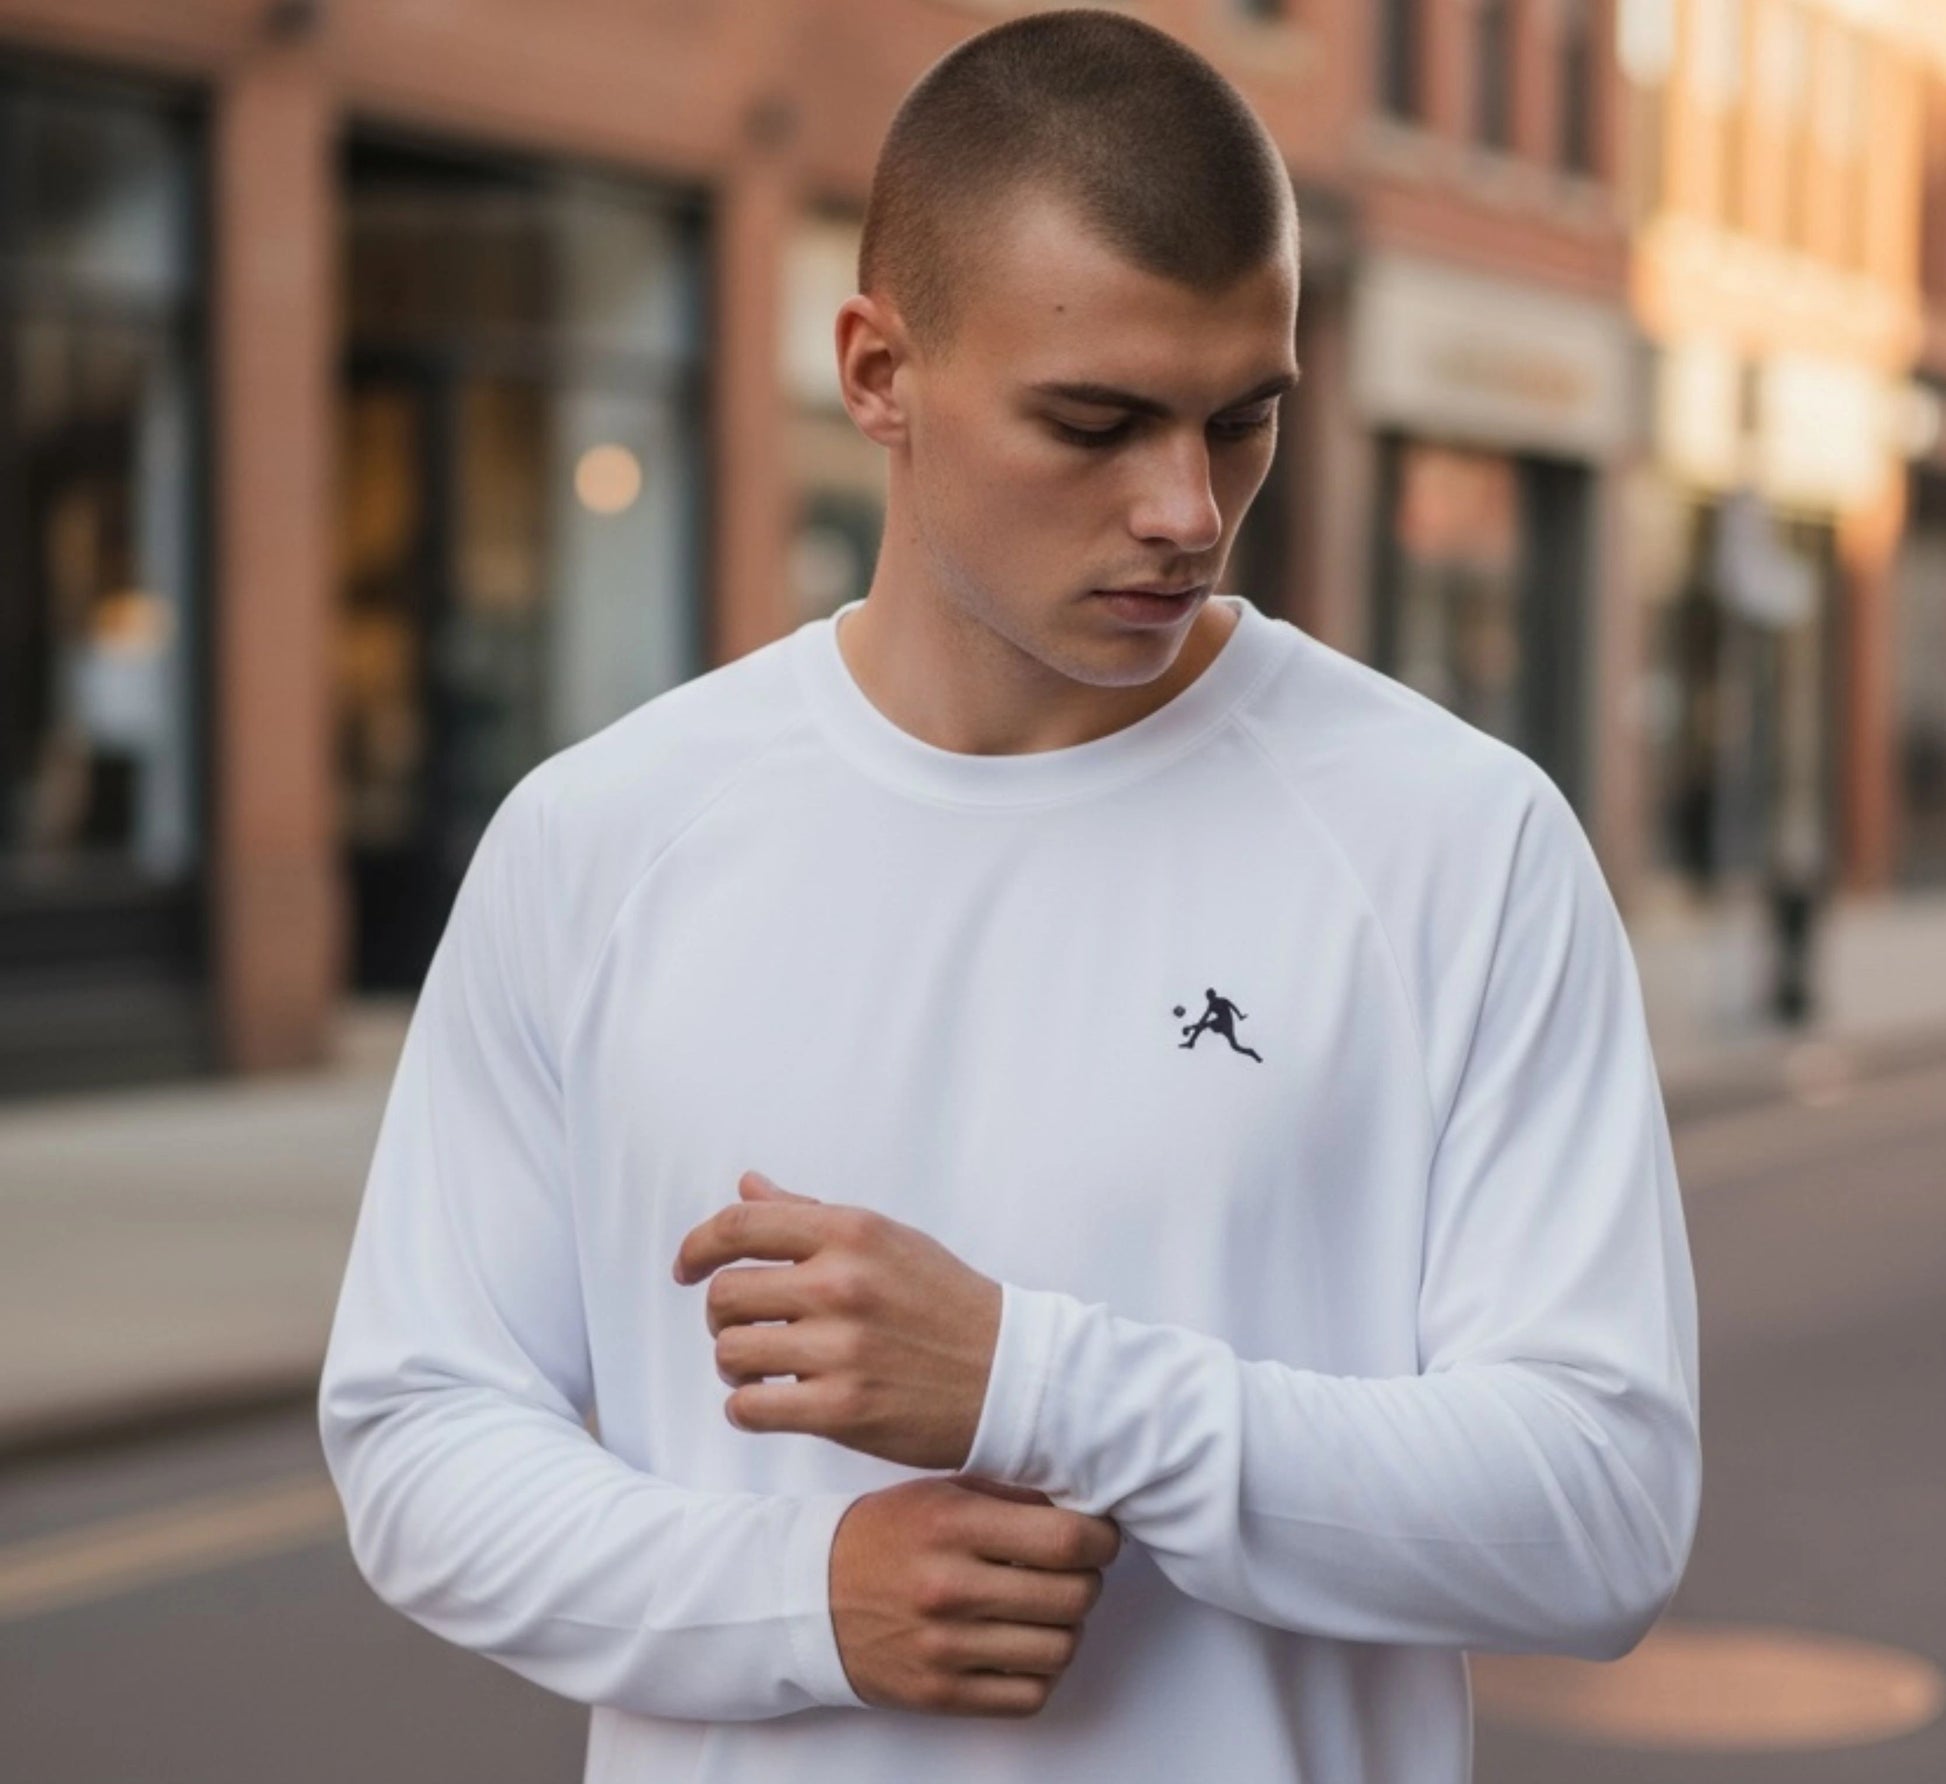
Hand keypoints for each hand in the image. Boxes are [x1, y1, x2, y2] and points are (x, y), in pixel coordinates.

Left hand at [672, 1171, 1003, 1469]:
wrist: (1014, 1375)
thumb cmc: (946, 1304)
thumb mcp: (887, 1241)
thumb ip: (810, 1214)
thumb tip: (747, 1185)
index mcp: (852, 1232)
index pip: (740, 1225)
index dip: (697, 1247)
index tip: (686, 1270)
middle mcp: (842, 1283)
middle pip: (725, 1294)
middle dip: (723, 1317)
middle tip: (747, 1330)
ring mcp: (842, 1348)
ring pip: (731, 1352)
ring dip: (735, 1367)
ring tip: (763, 1370)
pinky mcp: (843, 1409)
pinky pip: (751, 1408)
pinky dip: (749, 1408)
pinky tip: (773, 1403)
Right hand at [829, 1474, 1122, 1716]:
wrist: (808, 1595)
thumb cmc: (884, 1535)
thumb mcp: (940, 1493)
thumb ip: (1011, 1498)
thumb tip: (1083, 1512)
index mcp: (953, 1526)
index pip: (1066, 1539)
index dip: (1102, 1539)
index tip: (1099, 1536)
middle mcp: (950, 1588)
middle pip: (1074, 1596)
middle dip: (1087, 1580)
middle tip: (1073, 1571)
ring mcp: (945, 1648)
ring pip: (1061, 1649)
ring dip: (1066, 1628)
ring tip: (1045, 1609)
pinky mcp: (940, 1694)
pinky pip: (1029, 1695)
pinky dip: (1040, 1673)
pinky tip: (1022, 1646)